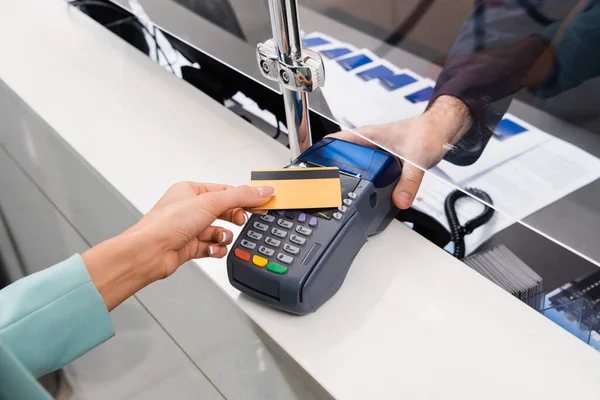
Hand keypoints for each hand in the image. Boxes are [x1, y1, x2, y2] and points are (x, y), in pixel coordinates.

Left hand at [82, 182, 274, 310]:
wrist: (149, 253)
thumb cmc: (166, 224)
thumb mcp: (210, 202)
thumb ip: (241, 196)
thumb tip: (262, 191)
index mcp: (190, 190)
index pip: (225, 190)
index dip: (244, 196)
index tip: (262, 202)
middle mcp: (189, 208)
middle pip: (223, 210)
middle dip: (234, 218)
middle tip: (243, 220)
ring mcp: (189, 229)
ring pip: (218, 230)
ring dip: (223, 236)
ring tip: (220, 238)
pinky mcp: (188, 247)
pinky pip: (211, 247)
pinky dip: (215, 249)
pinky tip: (212, 249)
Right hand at [329, 95, 471, 208]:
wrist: (442, 130)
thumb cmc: (428, 133)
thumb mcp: (418, 159)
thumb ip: (409, 182)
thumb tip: (400, 200)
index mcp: (367, 136)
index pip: (334, 141)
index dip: (319, 152)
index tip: (308, 166)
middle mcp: (367, 143)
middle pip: (338, 156)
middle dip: (328, 170)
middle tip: (320, 188)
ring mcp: (373, 151)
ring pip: (351, 164)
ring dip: (344, 176)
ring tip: (334, 193)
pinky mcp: (381, 160)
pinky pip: (364, 171)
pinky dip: (361, 181)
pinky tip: (360, 192)